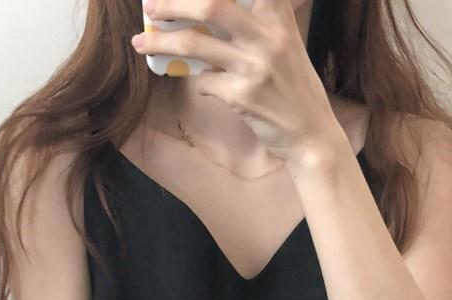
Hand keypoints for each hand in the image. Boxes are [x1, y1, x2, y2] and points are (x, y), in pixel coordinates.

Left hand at [133, 0, 336, 162]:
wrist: (310, 134)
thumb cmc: (293, 85)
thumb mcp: (285, 41)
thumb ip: (257, 20)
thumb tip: (206, 10)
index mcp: (277, 15)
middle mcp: (267, 36)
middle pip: (211, 6)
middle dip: (173, 3)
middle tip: (150, 6)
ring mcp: (254, 66)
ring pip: (195, 45)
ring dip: (162, 43)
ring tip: (140, 42)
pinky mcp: (242, 96)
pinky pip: (204, 81)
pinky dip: (197, 80)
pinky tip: (203, 83)